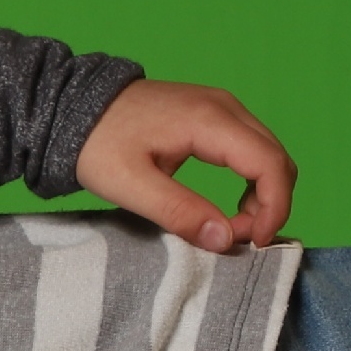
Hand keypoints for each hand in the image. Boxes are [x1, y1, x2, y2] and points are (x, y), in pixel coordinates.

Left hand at [75, 79, 297, 253]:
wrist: (73, 107)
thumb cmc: (96, 142)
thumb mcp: (129, 184)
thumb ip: (178, 211)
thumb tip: (224, 239)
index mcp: (209, 120)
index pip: (269, 165)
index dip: (273, 209)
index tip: (253, 243)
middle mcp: (224, 107)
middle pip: (277, 160)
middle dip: (269, 206)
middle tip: (238, 241)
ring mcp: (221, 108)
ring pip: (268, 155)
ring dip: (263, 196)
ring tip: (230, 228)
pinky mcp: (214, 115)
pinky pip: (251, 150)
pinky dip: (252, 182)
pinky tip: (229, 208)